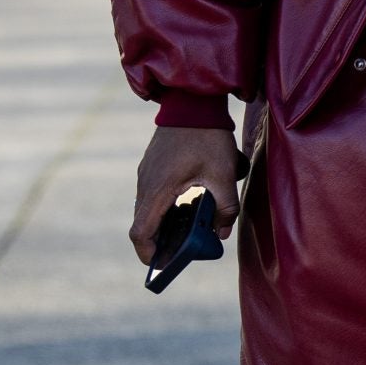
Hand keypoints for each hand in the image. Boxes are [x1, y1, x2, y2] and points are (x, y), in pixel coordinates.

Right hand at [130, 125, 241, 262]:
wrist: (192, 101)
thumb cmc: (207, 137)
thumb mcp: (223, 175)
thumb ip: (225, 208)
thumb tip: (221, 233)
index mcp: (159, 190)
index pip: (140, 232)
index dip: (148, 253)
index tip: (162, 264)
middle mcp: (146, 184)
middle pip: (143, 224)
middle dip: (159, 242)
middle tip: (180, 253)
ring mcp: (146, 174)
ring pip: (148, 209)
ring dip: (163, 223)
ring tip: (187, 230)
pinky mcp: (151, 166)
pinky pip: (152, 195)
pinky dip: (165, 207)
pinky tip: (187, 206)